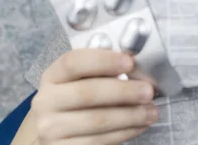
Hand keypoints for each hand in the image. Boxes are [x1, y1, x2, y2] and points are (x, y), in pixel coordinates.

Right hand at [31, 49, 157, 143]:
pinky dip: (124, 132)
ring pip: (97, 120)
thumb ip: (101, 71)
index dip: (103, 60)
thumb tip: (136, 70)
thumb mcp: (79, 80)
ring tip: (151, 111)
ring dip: (130, 115)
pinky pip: (99, 141)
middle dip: (124, 91)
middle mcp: (46, 101)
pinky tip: (138, 125)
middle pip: (88, 93)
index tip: (129, 61)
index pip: (73, 62)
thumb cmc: (75, 99)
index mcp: (52, 76)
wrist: (54, 130)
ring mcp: (51, 128)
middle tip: (148, 91)